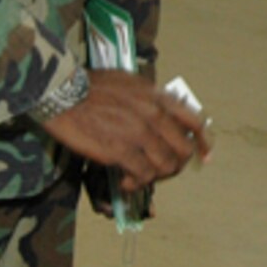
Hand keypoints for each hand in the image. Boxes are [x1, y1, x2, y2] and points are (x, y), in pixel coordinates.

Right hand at [40, 70, 211, 192]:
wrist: (62, 92)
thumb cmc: (89, 85)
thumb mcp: (129, 82)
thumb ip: (149, 98)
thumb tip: (160, 112)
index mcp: (158, 97)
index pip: (194, 122)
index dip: (203, 143)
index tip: (203, 157)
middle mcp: (154, 115)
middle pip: (183, 150)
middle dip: (176, 165)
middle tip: (162, 171)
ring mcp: (139, 134)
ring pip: (165, 166)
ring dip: (155, 177)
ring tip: (139, 177)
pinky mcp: (120, 151)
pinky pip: (142, 176)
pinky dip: (136, 184)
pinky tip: (125, 183)